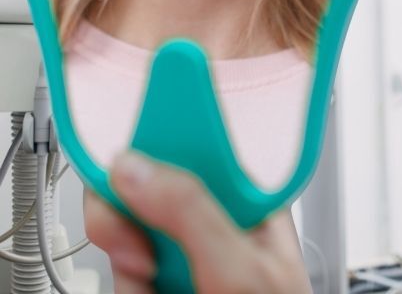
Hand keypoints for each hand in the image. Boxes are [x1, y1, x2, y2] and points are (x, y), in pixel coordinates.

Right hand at [84, 152, 311, 293]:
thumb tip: (138, 168)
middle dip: (129, 229)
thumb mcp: (240, 265)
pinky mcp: (162, 283)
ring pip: (124, 242)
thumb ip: (191, 211)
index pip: (193, 153)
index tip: (125, 176)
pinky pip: (123, 278)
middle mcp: (216, 223)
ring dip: (130, 275)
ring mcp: (187, 257)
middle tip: (144, 259)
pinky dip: (131, 291)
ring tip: (162, 291)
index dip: (153, 157)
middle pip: (143, 195)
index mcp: (248, 201)